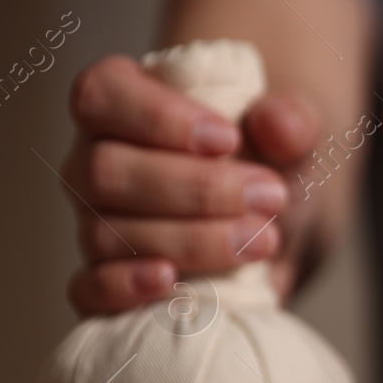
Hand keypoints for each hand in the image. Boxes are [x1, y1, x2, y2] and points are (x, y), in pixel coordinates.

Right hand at [62, 54, 320, 314]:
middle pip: (106, 170)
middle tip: (270, 198)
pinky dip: (125, 286)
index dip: (157, 116)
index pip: (102, 94)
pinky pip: (90, 288)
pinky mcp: (104, 282)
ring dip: (192, 240)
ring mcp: (95, 224)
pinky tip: (170, 280)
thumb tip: (278, 123)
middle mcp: (94, 163)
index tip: (229, 139)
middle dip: (195, 189)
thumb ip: (292, 121)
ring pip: (108, 232)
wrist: (277, 230)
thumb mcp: (292, 138)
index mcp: (120, 105)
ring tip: (264, 240)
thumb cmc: (269, 166)